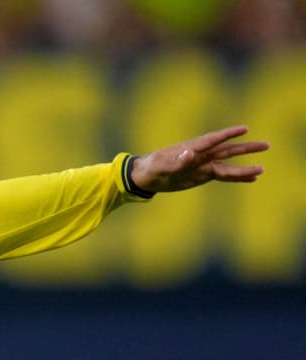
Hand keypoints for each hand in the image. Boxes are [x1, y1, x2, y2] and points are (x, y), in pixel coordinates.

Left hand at [127, 126, 266, 193]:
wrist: (145, 176)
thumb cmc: (151, 168)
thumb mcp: (161, 166)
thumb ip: (176, 161)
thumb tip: (191, 153)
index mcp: (193, 149)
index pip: (213, 140)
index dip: (228, 134)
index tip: (244, 128)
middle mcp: (202, 156)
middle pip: (228, 150)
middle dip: (246, 148)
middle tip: (266, 145)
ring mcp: (204, 165)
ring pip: (228, 165)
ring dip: (244, 168)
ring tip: (262, 169)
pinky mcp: (203, 175)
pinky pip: (223, 176)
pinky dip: (236, 177)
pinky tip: (251, 178)